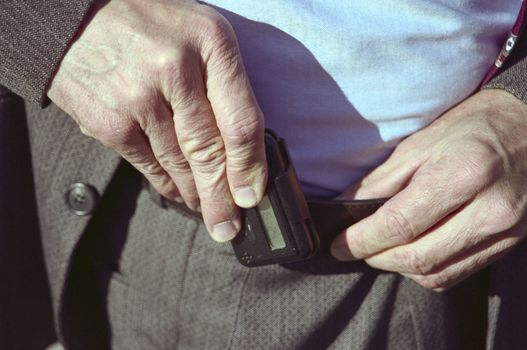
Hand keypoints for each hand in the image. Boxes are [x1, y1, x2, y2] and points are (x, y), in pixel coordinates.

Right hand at [47, 0, 266, 241]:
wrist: (74, 16)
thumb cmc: (150, 24)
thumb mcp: (200, 34)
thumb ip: (224, 82)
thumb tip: (242, 149)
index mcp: (211, 43)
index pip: (241, 120)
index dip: (250, 167)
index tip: (252, 196)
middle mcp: (176, 70)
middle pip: (209, 151)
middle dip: (222, 197)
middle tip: (229, 226)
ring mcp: (138, 98)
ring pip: (179, 163)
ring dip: (195, 194)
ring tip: (207, 212)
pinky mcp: (109, 122)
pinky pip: (148, 164)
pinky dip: (166, 184)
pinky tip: (178, 194)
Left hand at [330, 89, 526, 289]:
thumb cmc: (475, 126)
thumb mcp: (422, 141)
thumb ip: (383, 180)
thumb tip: (346, 207)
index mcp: (462, 174)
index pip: (400, 224)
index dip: (362, 240)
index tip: (339, 245)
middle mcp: (489, 209)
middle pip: (417, 257)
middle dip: (376, 257)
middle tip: (354, 248)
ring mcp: (505, 232)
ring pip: (436, 273)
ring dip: (399, 267)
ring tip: (381, 249)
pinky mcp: (511, 243)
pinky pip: (458, 273)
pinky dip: (426, 271)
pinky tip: (411, 253)